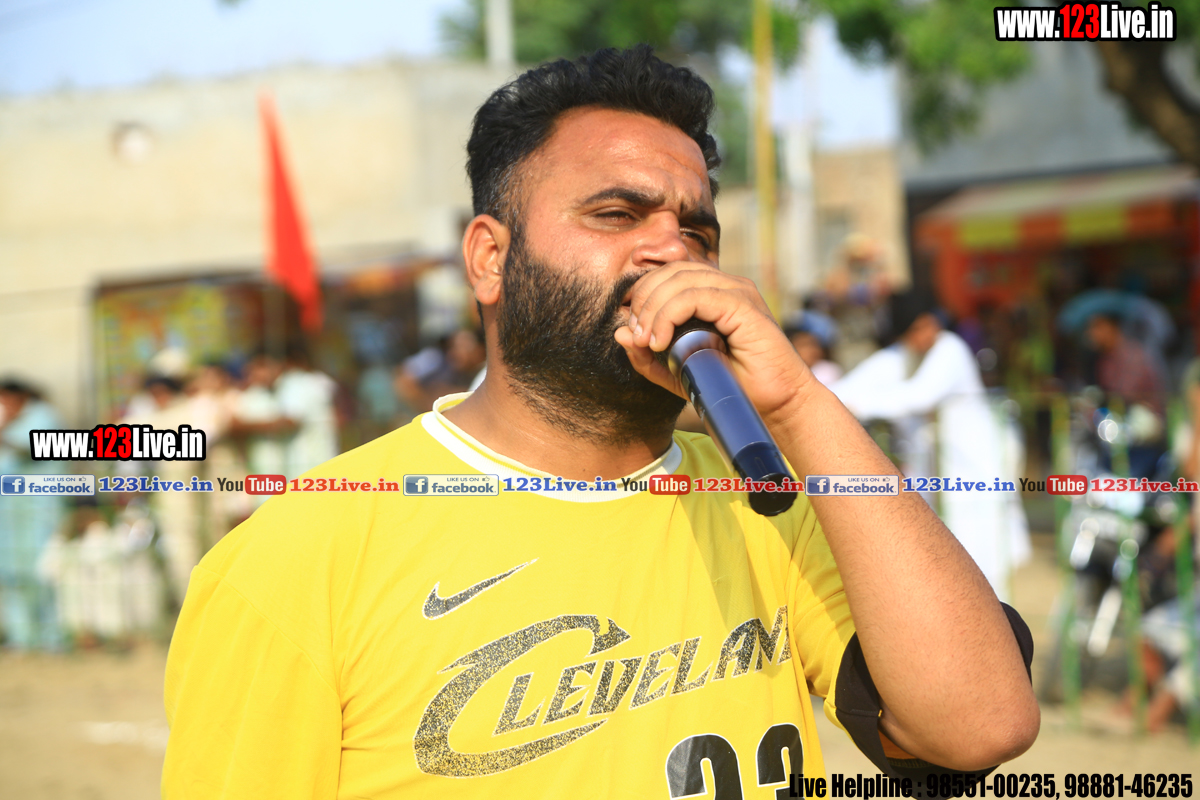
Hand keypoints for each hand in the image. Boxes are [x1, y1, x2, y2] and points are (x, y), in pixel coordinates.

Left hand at [612, 262, 816, 425]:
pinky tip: (661, 341)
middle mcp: (726, 285)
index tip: (633, 333)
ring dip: (653, 309)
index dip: (643, 297)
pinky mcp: (743, 305)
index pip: (667, 275)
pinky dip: (670, 315)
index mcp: (713, 293)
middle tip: (637, 336)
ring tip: (649, 342)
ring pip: (679, 280)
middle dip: (643, 301)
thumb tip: (620, 334)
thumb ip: (648, 357)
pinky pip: (695, 295)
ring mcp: (737, 292)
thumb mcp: (678, 375)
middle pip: (669, 272)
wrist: (775, 408)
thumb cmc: (733, 390)